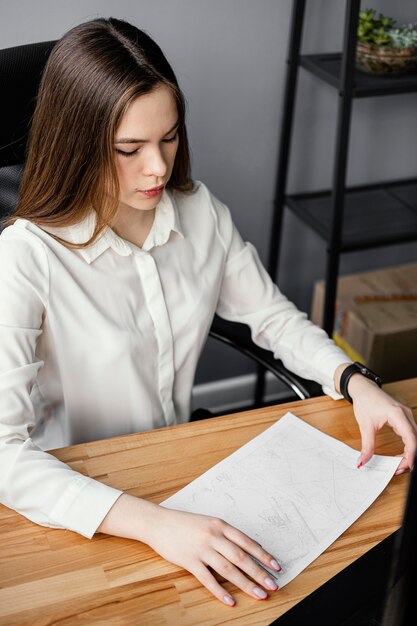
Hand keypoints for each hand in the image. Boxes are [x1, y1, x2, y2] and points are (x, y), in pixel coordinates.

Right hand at [143, 505, 280, 605]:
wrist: (159, 523)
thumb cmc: (185, 523)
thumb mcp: (208, 523)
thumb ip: (225, 534)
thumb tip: (247, 549)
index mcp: (220, 525)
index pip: (247, 542)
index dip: (263, 555)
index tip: (276, 566)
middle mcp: (213, 536)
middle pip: (241, 557)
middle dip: (260, 573)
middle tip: (274, 585)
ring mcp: (202, 548)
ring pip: (228, 569)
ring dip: (246, 584)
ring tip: (259, 595)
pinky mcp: (189, 561)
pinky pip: (208, 579)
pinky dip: (220, 591)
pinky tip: (230, 600)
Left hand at [336, 366, 416, 472]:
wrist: (364, 389)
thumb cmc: (365, 401)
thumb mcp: (365, 425)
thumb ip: (366, 445)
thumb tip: (363, 461)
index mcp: (397, 414)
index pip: (410, 437)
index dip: (411, 454)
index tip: (408, 466)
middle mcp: (405, 415)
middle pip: (414, 439)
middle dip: (409, 457)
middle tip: (398, 469)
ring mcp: (406, 416)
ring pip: (414, 438)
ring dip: (408, 453)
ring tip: (398, 465)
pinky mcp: (403, 419)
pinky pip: (410, 435)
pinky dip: (407, 447)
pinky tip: (400, 456)